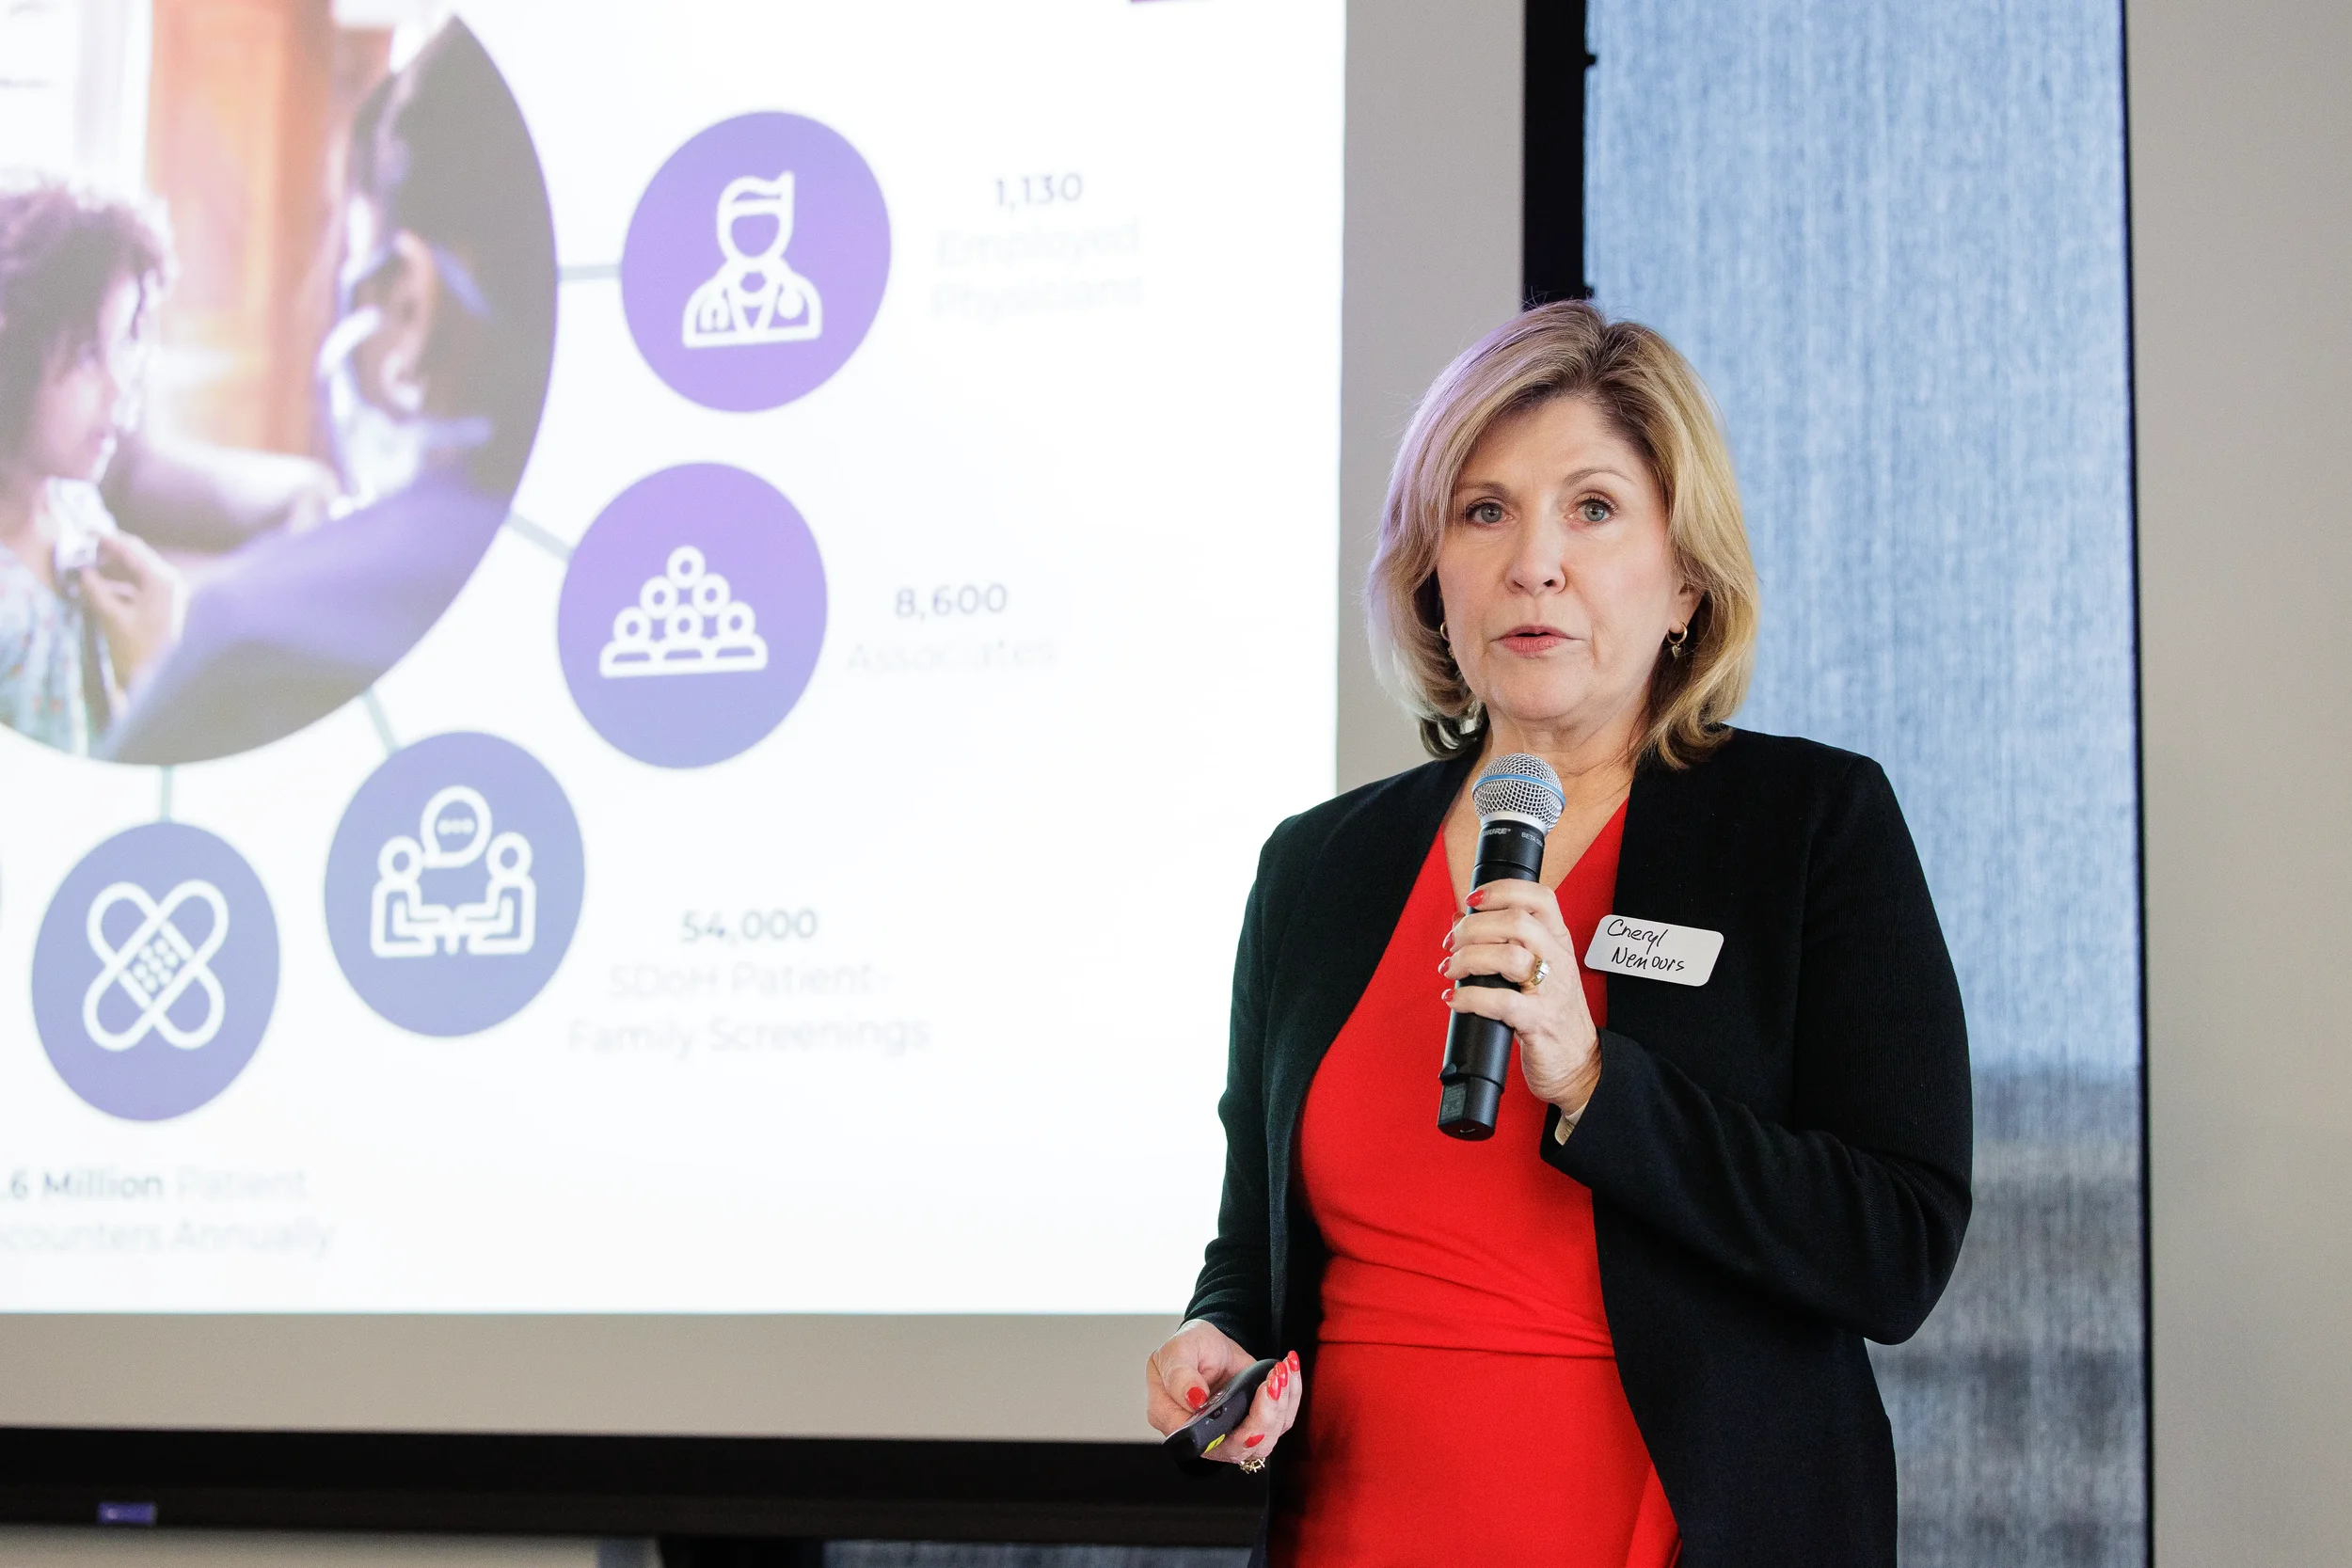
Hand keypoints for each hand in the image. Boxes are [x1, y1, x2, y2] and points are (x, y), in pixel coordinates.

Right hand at [78, 531, 185, 688]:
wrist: (161, 682)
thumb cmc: (139, 652)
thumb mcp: (112, 619)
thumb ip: (95, 591)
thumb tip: (82, 571)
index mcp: (162, 580)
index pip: (132, 548)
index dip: (107, 539)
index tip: (85, 532)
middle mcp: (171, 583)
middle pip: (136, 557)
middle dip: (108, 554)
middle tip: (82, 552)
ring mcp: (171, 595)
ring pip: (137, 572)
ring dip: (112, 570)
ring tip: (85, 571)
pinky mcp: (166, 607)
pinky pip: (140, 587)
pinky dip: (120, 585)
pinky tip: (99, 590)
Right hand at [1145, 1319, 1302, 1464]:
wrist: (1208, 1343)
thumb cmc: (1187, 1349)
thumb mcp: (1175, 1352)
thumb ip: (1179, 1375)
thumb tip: (1194, 1399)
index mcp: (1174, 1420)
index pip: (1203, 1442)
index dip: (1232, 1433)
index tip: (1252, 1407)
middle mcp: (1204, 1435)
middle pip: (1240, 1447)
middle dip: (1264, 1418)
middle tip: (1274, 1382)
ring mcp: (1232, 1432)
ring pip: (1264, 1439)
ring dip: (1281, 1406)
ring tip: (1281, 1371)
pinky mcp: (1254, 1422)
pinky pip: (1279, 1422)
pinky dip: (1291, 1398)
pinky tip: (1289, 1372)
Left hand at [1444, 879, 1602, 1115]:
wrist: (1580, 1063)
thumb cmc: (1553, 1014)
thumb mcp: (1540, 969)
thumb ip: (1507, 942)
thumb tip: (1461, 921)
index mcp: (1559, 942)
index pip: (1540, 897)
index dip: (1502, 890)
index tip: (1472, 900)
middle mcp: (1558, 961)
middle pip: (1516, 921)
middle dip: (1473, 927)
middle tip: (1452, 943)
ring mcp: (1551, 991)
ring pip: (1509, 955)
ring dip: (1468, 958)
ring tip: (1451, 970)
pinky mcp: (1539, 1023)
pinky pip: (1501, 1002)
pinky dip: (1469, 998)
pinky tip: (1454, 999)